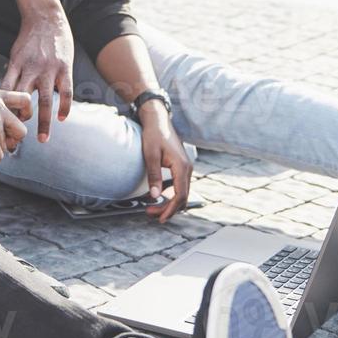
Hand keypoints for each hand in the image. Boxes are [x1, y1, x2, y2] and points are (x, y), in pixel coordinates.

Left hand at [1, 11, 72, 141]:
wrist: (46, 17)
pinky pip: (66, 91)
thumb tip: (4, 96)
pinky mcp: (65, 68)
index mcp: (16, 66)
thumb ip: (13, 74)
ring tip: (42, 139)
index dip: (4, 111)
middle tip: (18, 140)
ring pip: (45, 100)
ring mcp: (49, 69)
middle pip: (23, 100)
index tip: (0, 126)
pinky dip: (65, 107)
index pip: (6, 93)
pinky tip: (63, 118)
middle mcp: (31, 69)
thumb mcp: (16, 55)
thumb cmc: (29, 39)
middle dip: (21, 122)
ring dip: (43, 122)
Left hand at [140, 105, 192, 222]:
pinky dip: (170, 195)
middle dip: (168, 209)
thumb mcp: (150, 155)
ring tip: (152, 208)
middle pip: (182, 196)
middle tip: (150, 214)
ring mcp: (186, 168)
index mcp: (182, 166)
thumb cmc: (153, 135)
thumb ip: (154, 175)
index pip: (180, 195)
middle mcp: (187, 168)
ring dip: (169, 203)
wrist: (158, 120)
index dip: (171, 209)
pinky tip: (158, 196)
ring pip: (181, 192)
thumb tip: (154, 196)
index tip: (160, 218)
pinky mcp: (181, 167)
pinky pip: (179, 186)